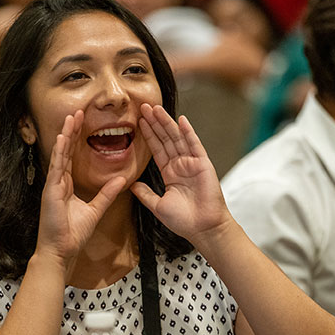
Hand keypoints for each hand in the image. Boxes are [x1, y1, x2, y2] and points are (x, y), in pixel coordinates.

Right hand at [35, 111, 125, 268]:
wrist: (61, 251)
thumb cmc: (73, 233)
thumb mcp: (96, 209)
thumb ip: (107, 193)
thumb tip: (121, 179)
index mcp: (66, 185)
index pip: (72, 156)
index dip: (77, 139)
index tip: (82, 123)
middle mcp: (58, 182)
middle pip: (66, 151)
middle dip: (71, 131)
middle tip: (77, 112)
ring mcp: (53, 185)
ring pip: (60, 154)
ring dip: (65, 135)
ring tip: (71, 117)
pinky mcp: (50, 191)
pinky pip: (57, 168)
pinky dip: (60, 152)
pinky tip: (63, 138)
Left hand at [131, 104, 230, 244]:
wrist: (202, 229)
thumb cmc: (183, 220)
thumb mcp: (158, 206)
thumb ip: (145, 194)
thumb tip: (131, 185)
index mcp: (170, 173)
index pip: (157, 149)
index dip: (148, 134)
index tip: (139, 121)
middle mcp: (180, 165)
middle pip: (165, 139)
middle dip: (155, 122)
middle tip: (144, 106)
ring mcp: (192, 163)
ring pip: (177, 138)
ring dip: (166, 122)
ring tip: (155, 108)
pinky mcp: (203, 164)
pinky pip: (194, 145)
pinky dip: (188, 132)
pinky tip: (181, 120)